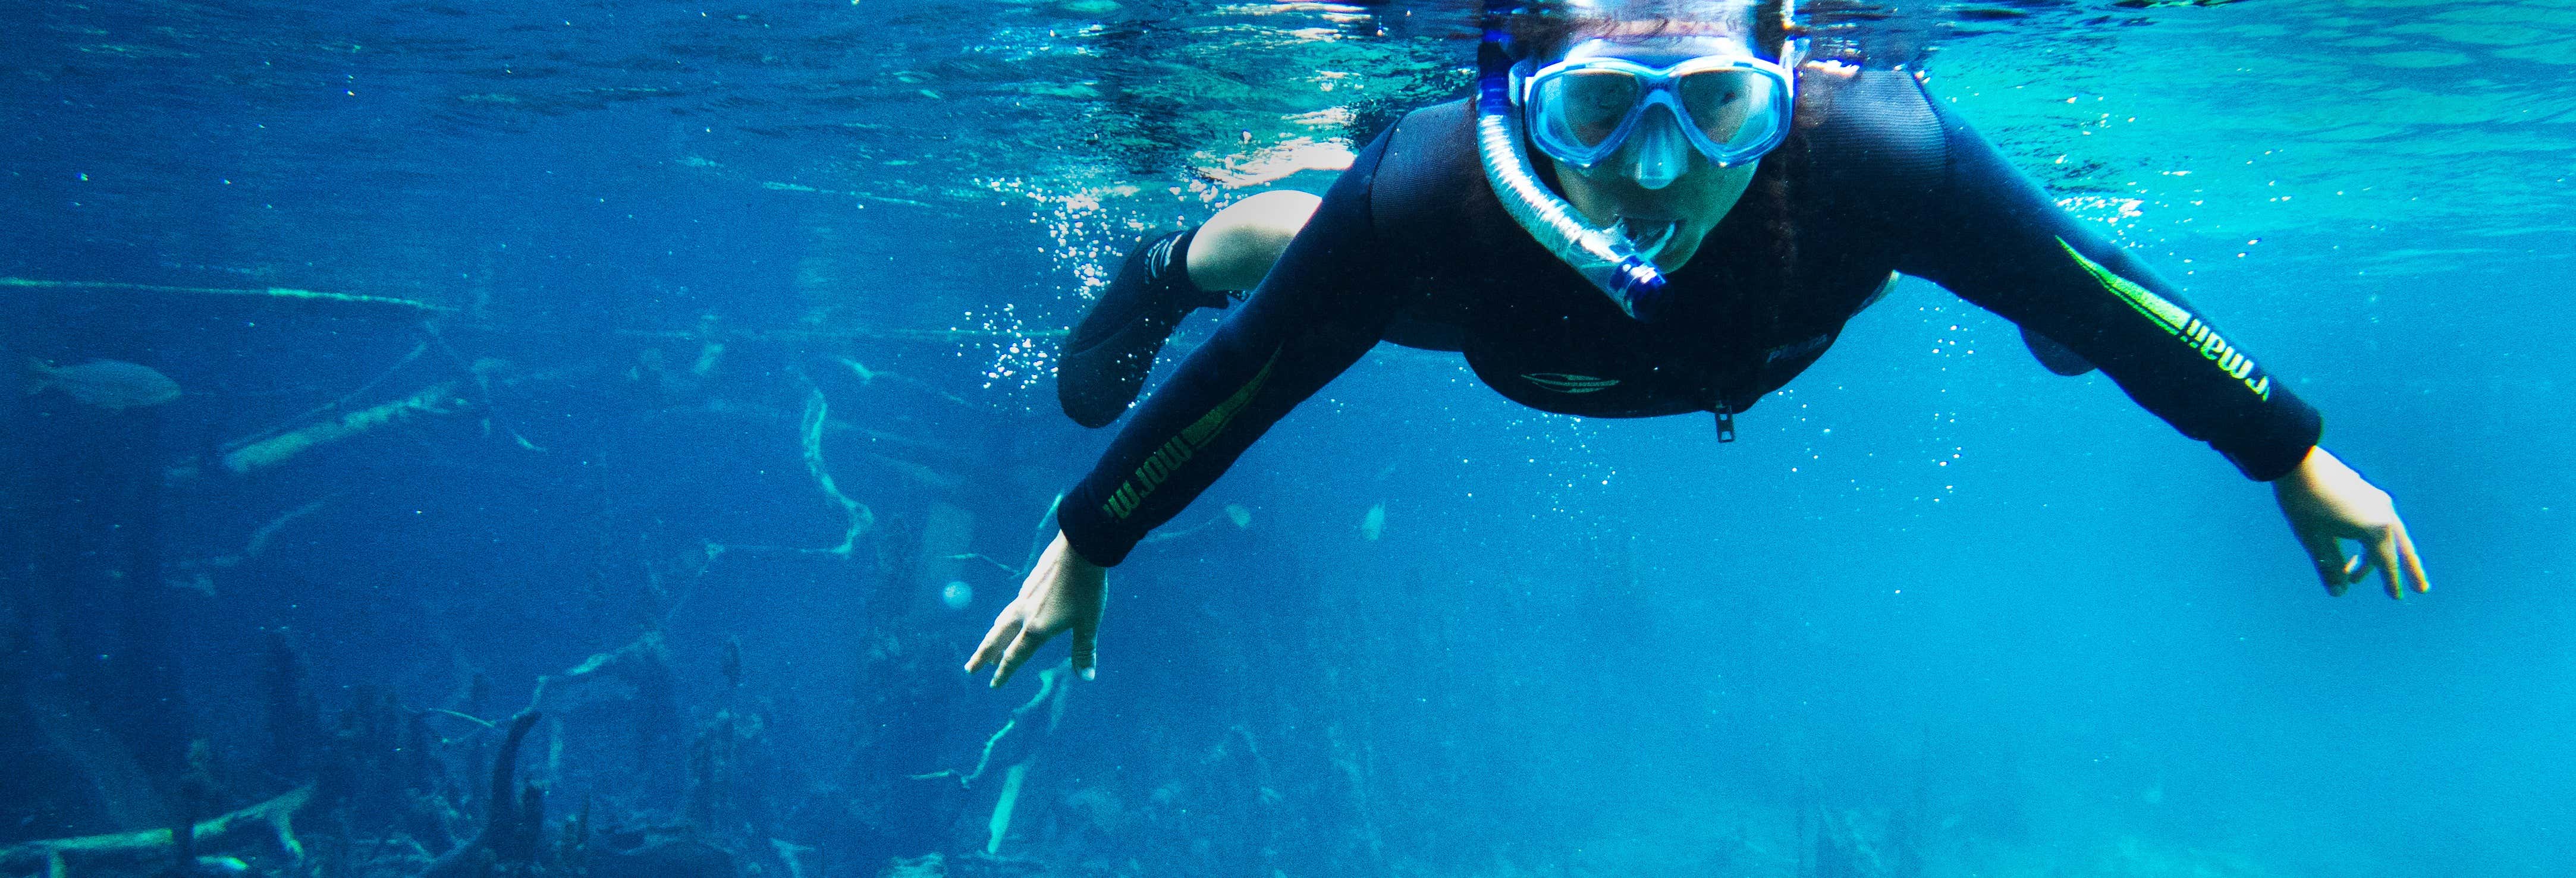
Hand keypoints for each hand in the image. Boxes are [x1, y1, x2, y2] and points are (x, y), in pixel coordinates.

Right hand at [966, 531, 1105, 686]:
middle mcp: (1024, 614)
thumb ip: (1084, 650)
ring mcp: (1024, 597)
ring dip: (993, 638)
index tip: (993, 685)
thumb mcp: (1089, 622)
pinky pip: (1011, 608)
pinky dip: (1005, 620)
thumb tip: (1086, 677)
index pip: (1014, 656)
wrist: (1079, 548)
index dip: (1004, 672)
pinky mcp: (1029, 583)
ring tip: (989, 648)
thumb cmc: (1086, 588)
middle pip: (997, 639)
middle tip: (970, 669)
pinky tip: (1011, 618)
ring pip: (1002, 622)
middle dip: (983, 656)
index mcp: (1036, 628)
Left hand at [2272, 446, 2429, 598]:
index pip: (2386, 563)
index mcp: (2375, 529)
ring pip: (2389, 534)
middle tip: (2421, 589)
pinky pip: (2378, 521)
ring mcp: (2378, 500)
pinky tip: (2361, 549)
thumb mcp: (2314, 539)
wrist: (2297, 460)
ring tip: (2365, 575)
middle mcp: (2384, 514)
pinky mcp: (2367, 492)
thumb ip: (2329, 566)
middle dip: (2409, 569)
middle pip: (2400, 548)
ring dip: (2381, 555)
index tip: (2396, 597)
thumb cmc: (2304, 503)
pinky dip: (2373, 539)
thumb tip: (2339, 593)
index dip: (2390, 582)